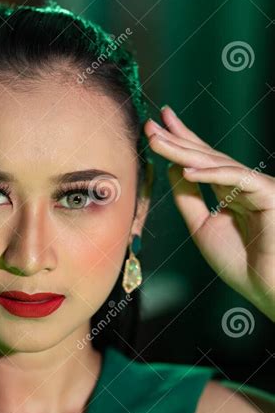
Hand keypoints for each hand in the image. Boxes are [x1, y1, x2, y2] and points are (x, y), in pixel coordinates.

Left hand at [144, 106, 274, 319]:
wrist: (268, 289)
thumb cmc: (241, 263)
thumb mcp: (203, 226)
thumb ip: (188, 198)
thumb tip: (173, 168)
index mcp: (230, 191)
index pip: (202, 161)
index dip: (180, 141)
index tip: (155, 125)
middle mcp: (244, 184)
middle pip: (206, 156)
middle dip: (177, 138)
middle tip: (150, 123)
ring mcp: (257, 186)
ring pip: (217, 163)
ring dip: (184, 151)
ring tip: (157, 140)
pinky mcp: (269, 194)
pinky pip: (237, 178)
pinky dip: (211, 174)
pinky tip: (186, 170)